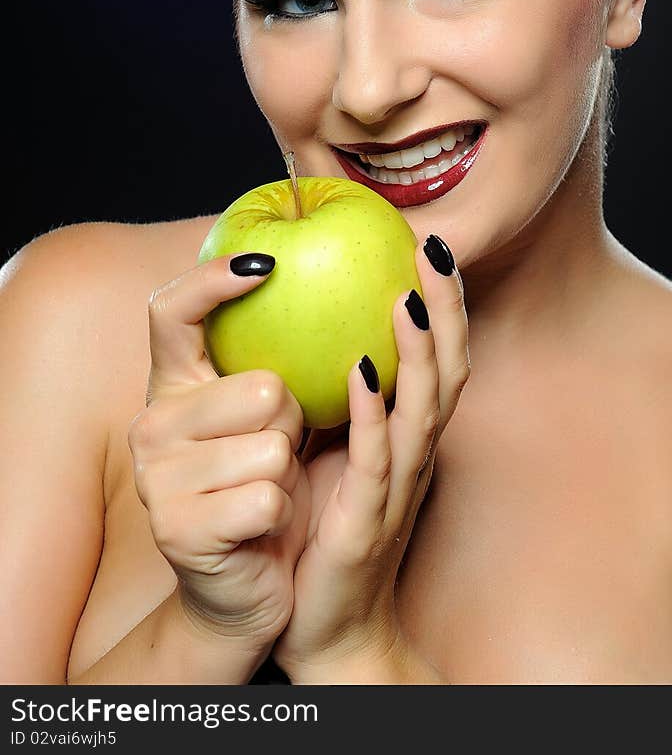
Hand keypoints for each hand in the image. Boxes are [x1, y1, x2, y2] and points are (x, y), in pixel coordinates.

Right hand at [128, 253, 310, 650]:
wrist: (247, 586)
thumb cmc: (269, 485)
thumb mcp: (272, 414)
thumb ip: (282, 358)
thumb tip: (342, 279)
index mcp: (172, 385)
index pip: (171, 309)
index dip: (213, 278)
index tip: (269, 262)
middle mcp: (152, 423)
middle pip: (262, 386)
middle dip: (294, 422)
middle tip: (280, 451)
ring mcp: (156, 477)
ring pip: (272, 446)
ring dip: (290, 474)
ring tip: (270, 490)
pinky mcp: (177, 527)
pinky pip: (268, 496)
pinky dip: (282, 513)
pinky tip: (261, 528)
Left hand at [271, 235, 468, 682]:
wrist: (328, 627)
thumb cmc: (330, 532)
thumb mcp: (343, 453)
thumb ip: (347, 399)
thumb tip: (327, 331)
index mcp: (413, 435)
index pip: (442, 355)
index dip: (444, 300)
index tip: (430, 243)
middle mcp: (418, 454)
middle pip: (449, 369)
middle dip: (446, 308)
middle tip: (433, 249)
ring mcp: (400, 487)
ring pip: (424, 408)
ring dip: (419, 351)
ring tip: (407, 297)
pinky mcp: (368, 520)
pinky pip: (375, 459)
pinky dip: (373, 411)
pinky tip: (360, 371)